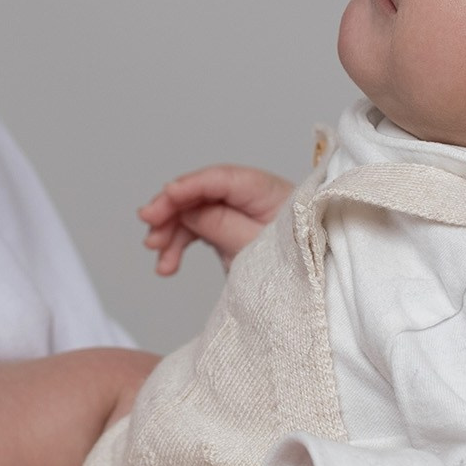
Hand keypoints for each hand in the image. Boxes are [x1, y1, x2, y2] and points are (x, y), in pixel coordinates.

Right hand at [139, 164, 295, 275]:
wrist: (315, 286)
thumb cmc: (298, 263)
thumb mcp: (258, 248)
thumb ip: (223, 225)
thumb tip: (188, 210)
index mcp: (267, 191)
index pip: (221, 179)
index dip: (189, 186)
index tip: (164, 197)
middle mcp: (250, 195)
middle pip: (201, 193)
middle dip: (171, 212)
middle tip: (150, 233)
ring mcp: (237, 210)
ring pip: (193, 212)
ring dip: (171, 234)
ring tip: (161, 263)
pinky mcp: (229, 226)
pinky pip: (197, 228)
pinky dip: (180, 245)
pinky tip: (167, 265)